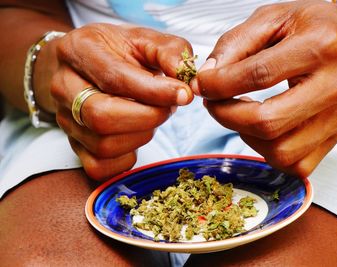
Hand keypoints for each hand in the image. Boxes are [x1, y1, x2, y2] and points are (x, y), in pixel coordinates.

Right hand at [47, 23, 192, 180]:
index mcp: (79, 50)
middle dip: (147, 117)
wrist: (85, 63)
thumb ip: (170, 52)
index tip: (183, 94)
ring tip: (152, 116)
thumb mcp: (144, 39)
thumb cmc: (116, 51)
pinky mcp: (74, 144)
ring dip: (141, 135)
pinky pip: (99, 167)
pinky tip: (136, 136)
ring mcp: (65, 119)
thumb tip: (187, 81)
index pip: (114, 78)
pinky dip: (126, 159)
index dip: (154, 91)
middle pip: (101, 116)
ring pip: (103, 145)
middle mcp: (63, 86)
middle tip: (167, 108)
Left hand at [192, 0, 336, 177]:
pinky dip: (269, 153)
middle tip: (214, 102)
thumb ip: (236, 44)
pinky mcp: (336, 138)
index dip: (219, 84)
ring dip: (246, 136)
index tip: (202, 84)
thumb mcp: (275, 18)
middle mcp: (334, 86)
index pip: (258, 76)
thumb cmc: (318, 27)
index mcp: (320, 46)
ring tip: (240, 114)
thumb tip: (208, 77)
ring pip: (281, 151)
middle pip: (267, 122)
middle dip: (226, 115)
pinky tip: (263, 131)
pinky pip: (296, 165)